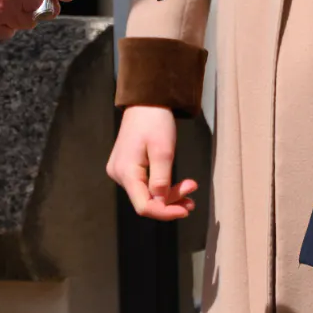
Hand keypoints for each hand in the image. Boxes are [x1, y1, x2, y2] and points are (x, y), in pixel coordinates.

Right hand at [108, 105, 197, 220]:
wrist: (146, 100)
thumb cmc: (155, 121)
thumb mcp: (163, 150)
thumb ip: (161, 180)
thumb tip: (161, 203)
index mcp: (126, 172)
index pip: (144, 205)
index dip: (165, 213)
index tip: (186, 210)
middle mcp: (119, 174)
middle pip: (146, 200)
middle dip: (171, 201)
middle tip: (192, 196)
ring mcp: (122, 170)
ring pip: (146, 193)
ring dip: (169, 195)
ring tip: (189, 189)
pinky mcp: (127, 166)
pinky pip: (145, 184)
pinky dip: (162, 186)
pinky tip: (177, 186)